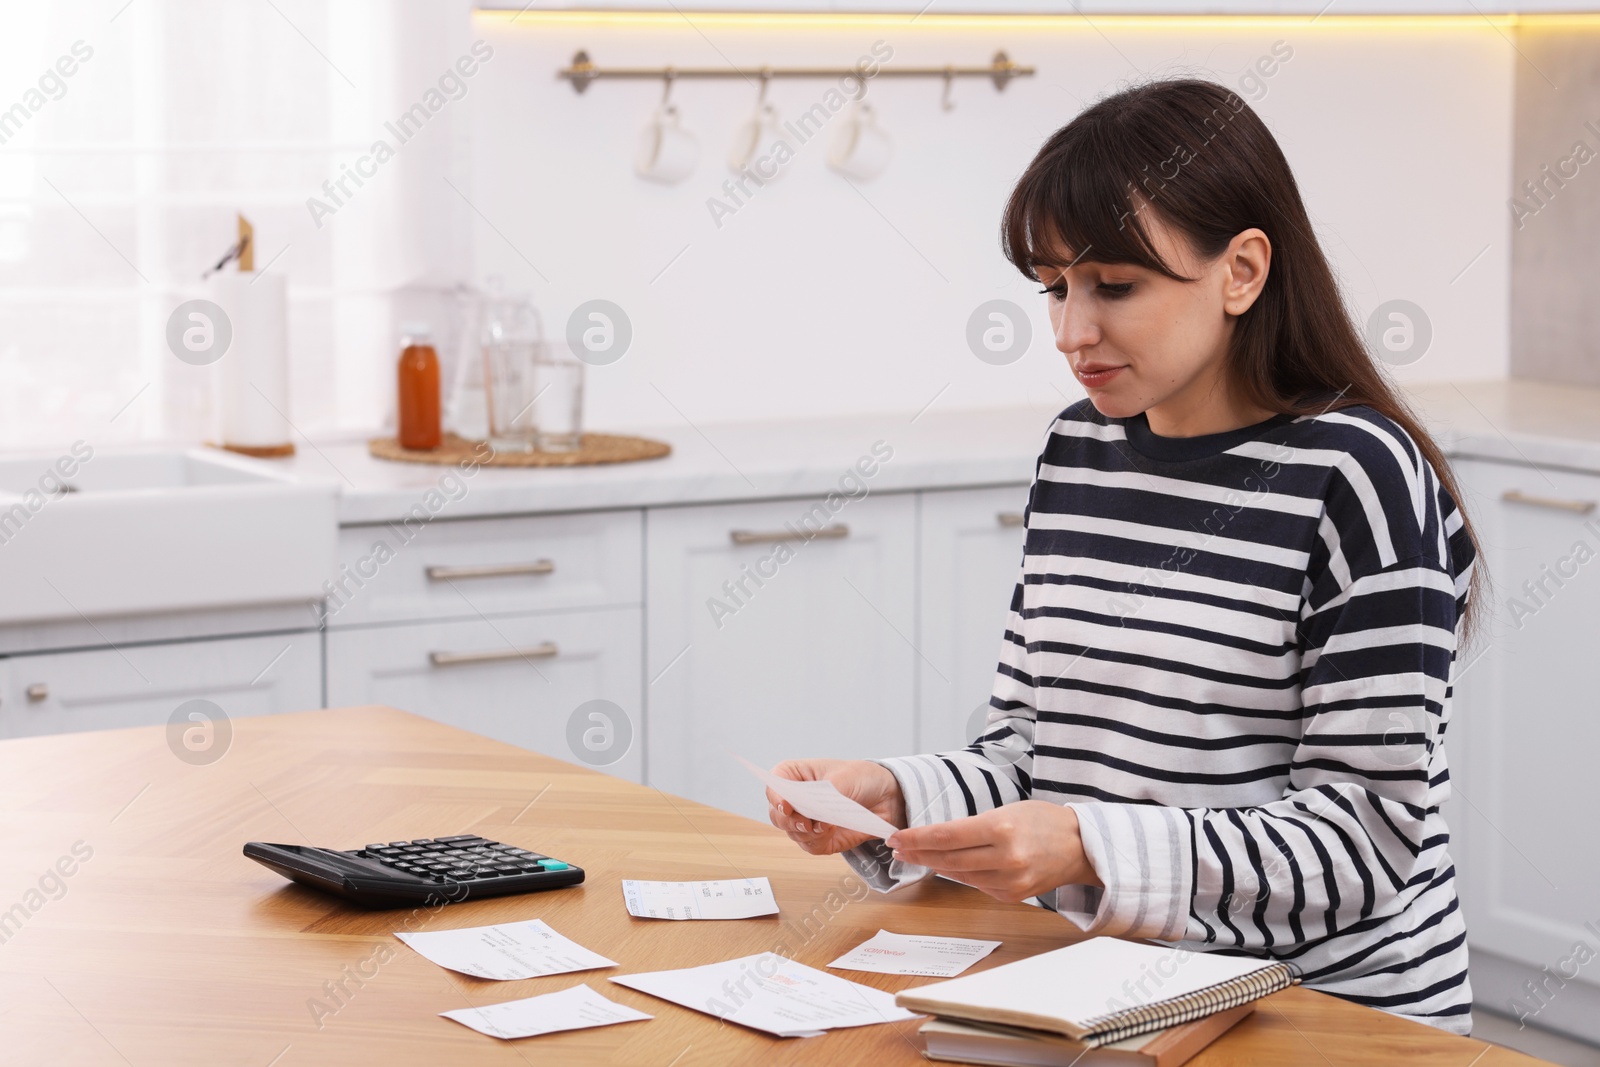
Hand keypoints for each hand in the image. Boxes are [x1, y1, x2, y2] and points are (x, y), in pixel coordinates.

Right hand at [766, 759, 906, 855]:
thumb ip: (826, 792)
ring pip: (792, 833)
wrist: (886, 796)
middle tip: (807, 821)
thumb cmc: (861, 778)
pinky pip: (810, 846)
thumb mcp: (844, 777)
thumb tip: (815, 811)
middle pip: (777, 815)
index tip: (786, 805)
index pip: (774, 784)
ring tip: (826, 825)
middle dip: (790, 821)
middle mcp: (797, 800)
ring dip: (807, 833)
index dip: (775, 796)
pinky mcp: (820, 839)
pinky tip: (831, 831)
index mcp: (796, 776)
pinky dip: (818, 842)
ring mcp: (807, 820)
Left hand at [885, 801, 1101, 903]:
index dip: (917, 838)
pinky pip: (976, 885)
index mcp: (1002, 828)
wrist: (1081, 847)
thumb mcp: (1007, 811)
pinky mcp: (1012, 896)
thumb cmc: (1043, 821)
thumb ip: (973, 827)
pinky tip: (948, 867)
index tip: (897, 838)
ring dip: (935, 866)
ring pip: (959, 875)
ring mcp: (1009, 881)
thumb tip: (937, 839)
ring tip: (916, 856)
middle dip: (918, 854)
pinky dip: (960, 875)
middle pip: (948, 859)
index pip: (946, 835)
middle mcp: (1005, 857)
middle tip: (898, 849)